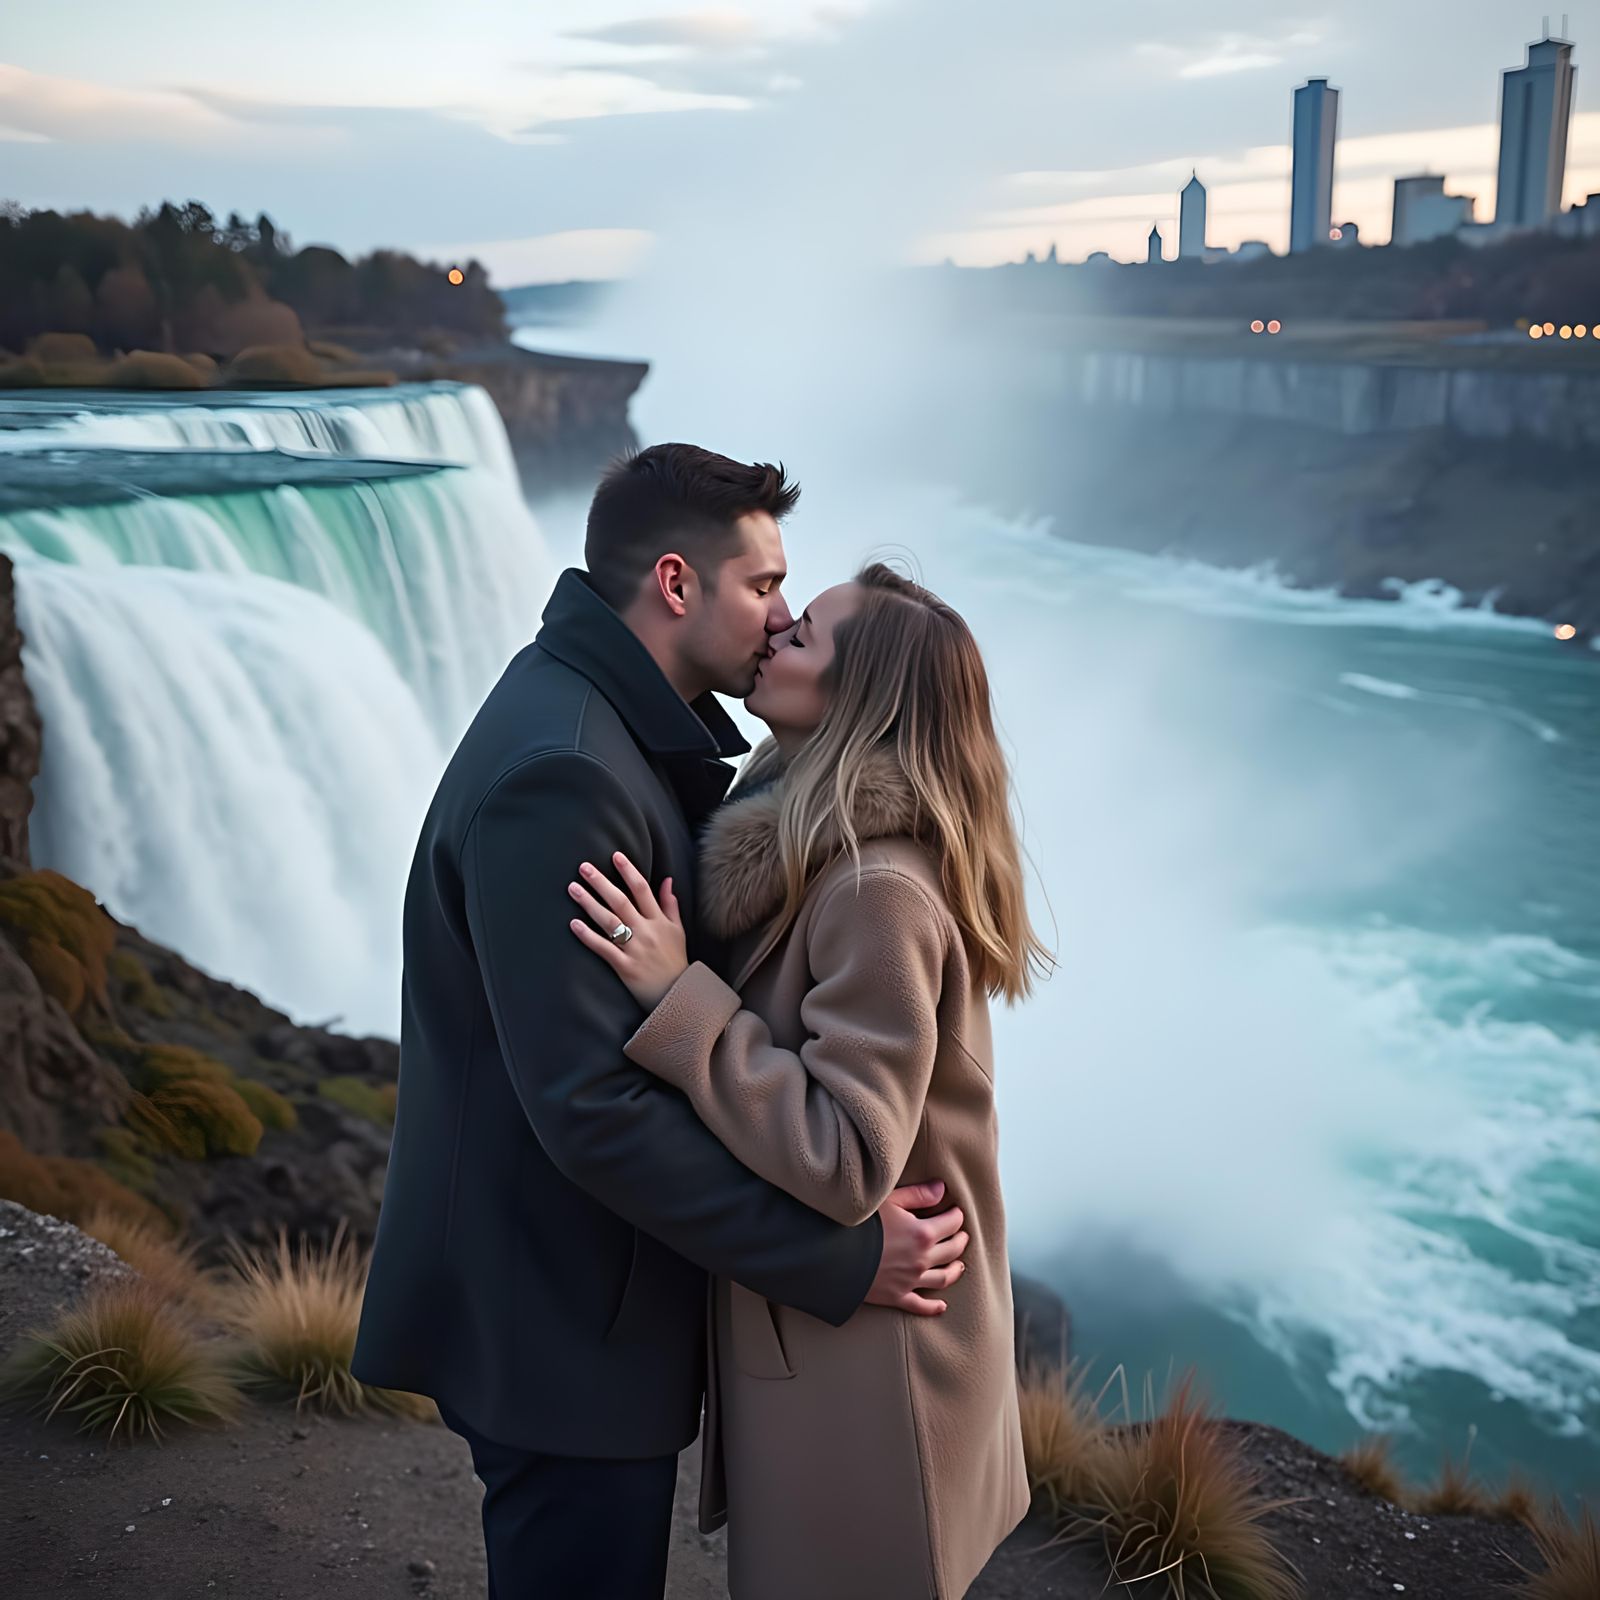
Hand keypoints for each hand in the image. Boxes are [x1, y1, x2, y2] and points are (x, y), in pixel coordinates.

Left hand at [567, 852, 688, 1010]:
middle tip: (583, 867)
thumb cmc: (675, 961)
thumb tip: (667, 880)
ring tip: (573, 889)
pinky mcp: (625, 966)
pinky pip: (604, 948)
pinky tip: (574, 924)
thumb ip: (670, 905)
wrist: (678, 996)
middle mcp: (647, 932)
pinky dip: (589, 936)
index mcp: (659, 921)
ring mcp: (635, 949)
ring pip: (610, 921)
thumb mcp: (678, 931)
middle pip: (621, 901)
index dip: (629, 871)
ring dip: (590, 904)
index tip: (615, 856)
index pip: (643, 889)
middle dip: (601, 883)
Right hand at [865, 1180, 968, 1316]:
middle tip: (961, 1235)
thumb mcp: (889, 1200)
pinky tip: (942, 1306)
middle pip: (953, 1250)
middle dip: (960, 1240)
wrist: (834, 1255)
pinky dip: (934, 1307)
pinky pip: (920, 1305)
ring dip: (955, 1270)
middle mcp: (922, 1259)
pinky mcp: (897, 1296)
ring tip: (959, 1264)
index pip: (952, 1223)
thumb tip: (942, 1189)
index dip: (956, 1215)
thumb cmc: (860, 1223)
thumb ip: (918, 1194)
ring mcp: (911, 1281)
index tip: (956, 1211)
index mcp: (923, 1233)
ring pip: (943, 1278)